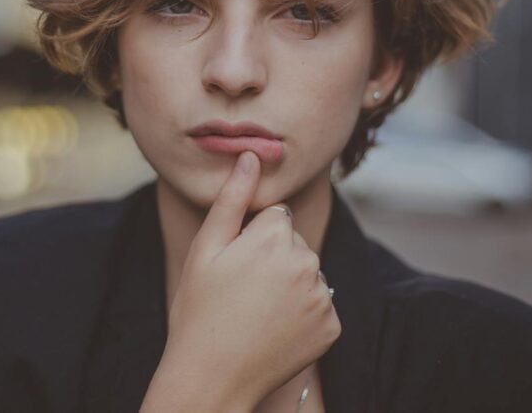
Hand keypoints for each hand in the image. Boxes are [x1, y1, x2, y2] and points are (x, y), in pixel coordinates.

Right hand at [159, 151, 339, 408]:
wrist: (212, 378)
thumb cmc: (199, 310)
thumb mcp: (206, 249)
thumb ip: (232, 198)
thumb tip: (251, 154)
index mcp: (275, 237)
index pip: (276, 216)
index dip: (253, 238)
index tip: (235, 265)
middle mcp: (306, 262)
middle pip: (294, 243)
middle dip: (274, 259)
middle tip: (242, 292)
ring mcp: (322, 297)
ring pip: (308, 273)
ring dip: (290, 286)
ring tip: (257, 312)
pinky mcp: (332, 327)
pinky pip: (319, 306)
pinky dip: (303, 315)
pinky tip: (275, 329)